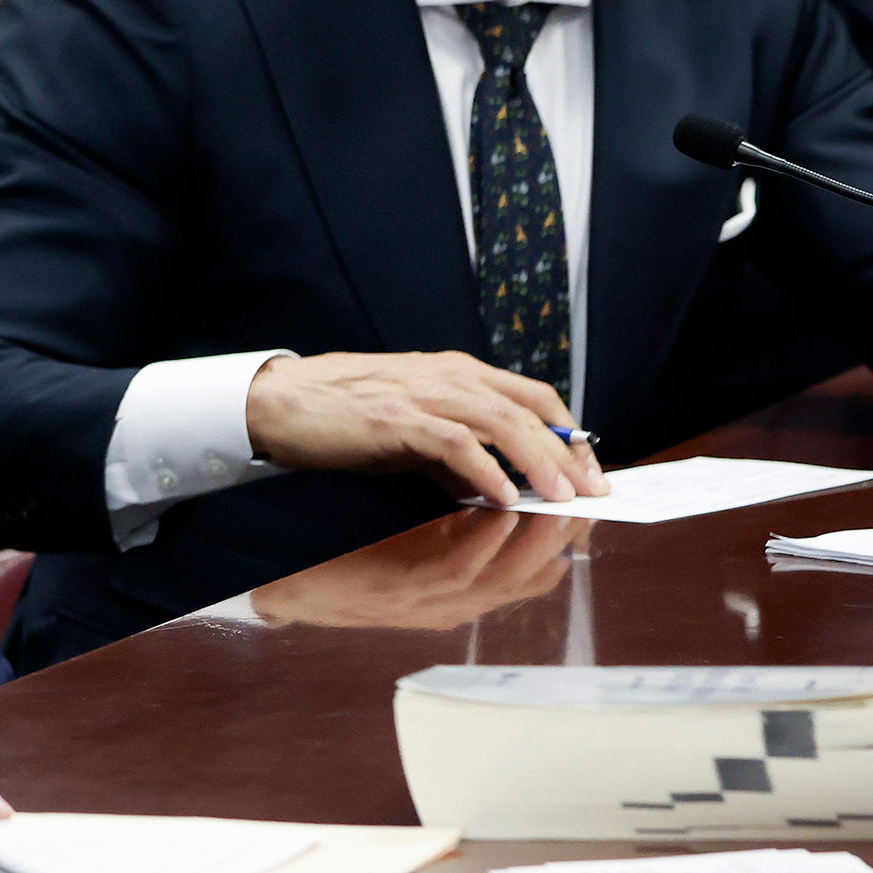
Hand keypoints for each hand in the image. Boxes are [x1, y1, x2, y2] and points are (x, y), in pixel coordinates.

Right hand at [245, 351, 606, 508]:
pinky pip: (456, 444)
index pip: (534, 396)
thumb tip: (495, 486)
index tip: (589, 471)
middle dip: (569, 454)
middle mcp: (449, 375)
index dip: (570, 432)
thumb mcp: (411, 428)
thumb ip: (455, 451)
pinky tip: (503, 498)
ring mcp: (424, 394)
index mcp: (457, 372)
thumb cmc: (342, 413)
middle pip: (531, 410)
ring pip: (503, 423)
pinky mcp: (397, 418)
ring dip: (539, 463)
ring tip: (561, 500)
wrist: (280, 401)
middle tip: (592, 493)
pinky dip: (486, 471)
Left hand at [248, 508, 587, 631]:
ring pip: (507, 578)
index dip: (565, 539)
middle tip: (590, 494)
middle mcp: (456, 605)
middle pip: (532, 576)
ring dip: (540, 541)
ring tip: (563, 502)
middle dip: (567, 536)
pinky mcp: (404, 593)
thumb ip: (455, 527)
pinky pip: (459, 570)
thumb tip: (495, 491)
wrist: (280, 577)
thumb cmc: (344, 557)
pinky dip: (486, 545)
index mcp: (462, 593)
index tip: (585, 499)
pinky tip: (504, 514)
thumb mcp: (412, 545)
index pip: (534, 572)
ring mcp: (432, 604)